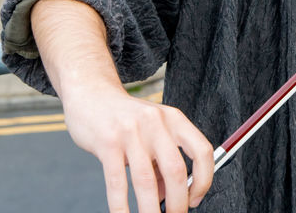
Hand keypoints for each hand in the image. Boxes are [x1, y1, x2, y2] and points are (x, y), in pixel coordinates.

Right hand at [59, 82, 214, 212]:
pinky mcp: (107, 142)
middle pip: (176, 170)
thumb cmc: (127, 120)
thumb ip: (162, 161)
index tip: (195, 200)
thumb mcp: (153, 132)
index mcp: (175, 119)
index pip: (202, 151)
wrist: (91, 94)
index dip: (203, 179)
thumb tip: (168, 197)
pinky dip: (121, 207)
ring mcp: (131, 131)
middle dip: (178, 202)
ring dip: (151, 210)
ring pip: (146, 181)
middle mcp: (156, 122)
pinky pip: (117, 182)